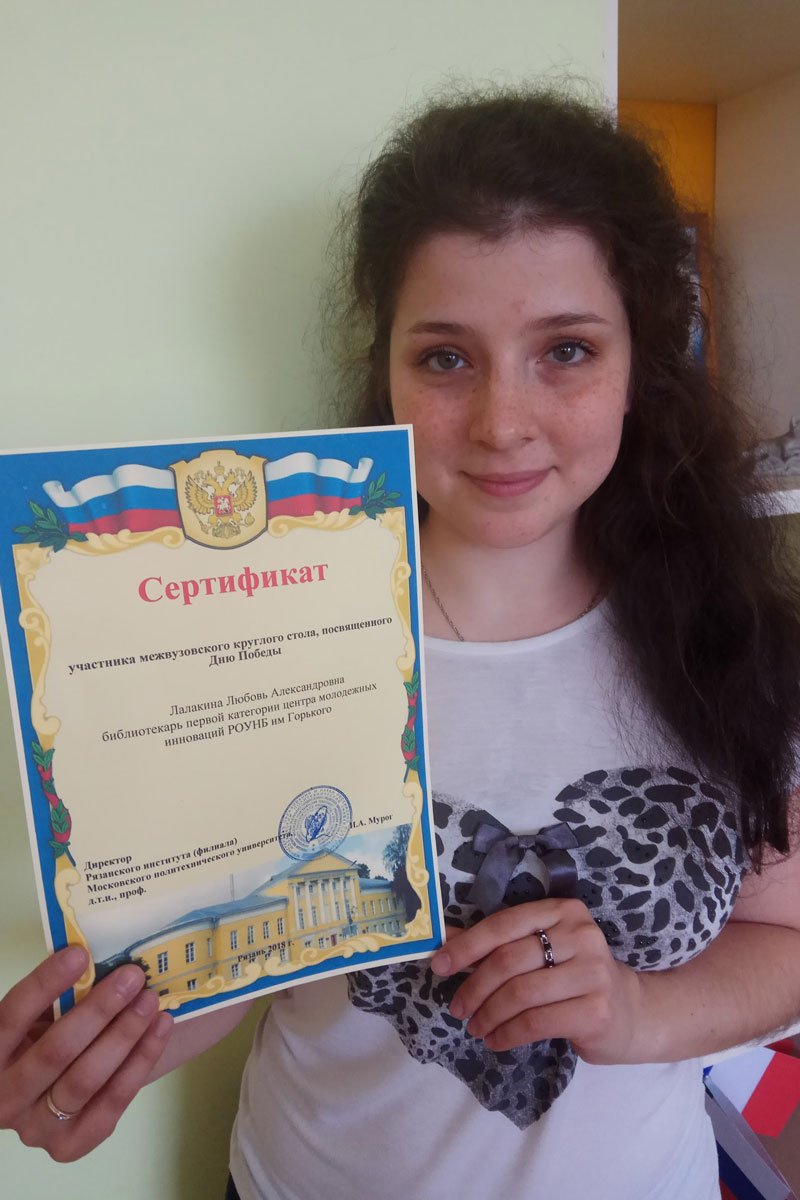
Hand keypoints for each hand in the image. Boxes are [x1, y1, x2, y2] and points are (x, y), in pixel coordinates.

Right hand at [0, 946, 172, 1160]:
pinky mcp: (68, 1146)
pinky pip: (110, 1105)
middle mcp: (4, 1100)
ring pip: (84, 1081)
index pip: (11, 1018)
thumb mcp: (38, 1018)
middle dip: (99, 1010)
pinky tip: (160, 1028)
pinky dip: (140, 1063)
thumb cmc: (44, 1040)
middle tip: (133, 977)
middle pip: (55, 1052)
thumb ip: (57, 996)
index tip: (79, 954)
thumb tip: (93, 952)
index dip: (44, 984)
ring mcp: (35, 1129)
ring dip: (124, 1036)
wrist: (46, 1096)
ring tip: (150, 1001)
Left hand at [430, 898, 642, 1064]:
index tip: (438, 965)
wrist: (630, 1012)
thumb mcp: (541, 951)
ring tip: (475, 1027)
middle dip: (474, 987)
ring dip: (488, 1014)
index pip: (504, 925)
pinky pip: (535, 1022)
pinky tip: (496, 1040)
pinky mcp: (596, 1010)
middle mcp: (581, 935)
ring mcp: (592, 972)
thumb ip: (498, 944)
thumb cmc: (574, 978)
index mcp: (563, 911)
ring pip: (520, 994)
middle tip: (457, 1008)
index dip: (466, 946)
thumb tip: (444, 941)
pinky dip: (507, 1034)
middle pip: (508, 960)